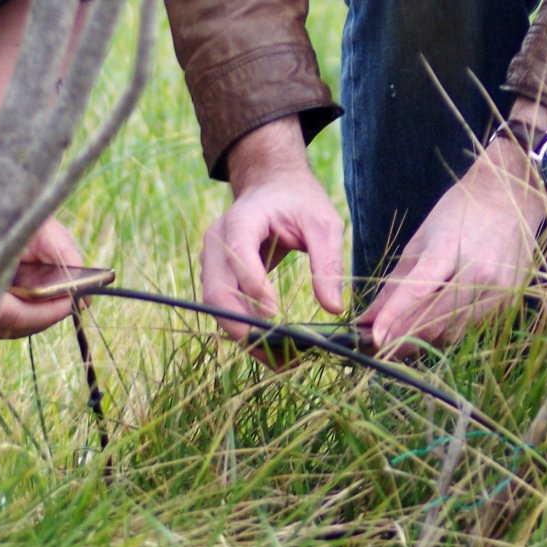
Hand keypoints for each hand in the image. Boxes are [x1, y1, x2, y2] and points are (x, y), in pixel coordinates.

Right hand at [200, 118, 347, 354]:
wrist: (273, 187)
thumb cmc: (300, 202)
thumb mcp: (323, 223)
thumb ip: (327, 261)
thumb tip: (333, 307)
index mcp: (242, 220)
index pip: (238, 254)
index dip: (252, 285)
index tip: (274, 313)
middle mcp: (218, 241)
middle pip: (216, 288)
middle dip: (240, 323)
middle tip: (274, 351)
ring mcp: (213, 260)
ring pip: (216, 305)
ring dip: (242, 335)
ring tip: (277, 359)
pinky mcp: (218, 276)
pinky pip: (224, 308)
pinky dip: (245, 330)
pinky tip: (271, 350)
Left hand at [356, 131, 546, 358]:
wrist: (510, 199)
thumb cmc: (459, 214)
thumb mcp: (421, 240)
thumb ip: (395, 283)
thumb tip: (368, 318)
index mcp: (450, 249)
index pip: (418, 290)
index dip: (393, 317)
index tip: (373, 338)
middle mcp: (478, 273)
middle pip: (434, 320)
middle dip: (401, 340)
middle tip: (376, 348)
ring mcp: (496, 290)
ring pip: (451, 332)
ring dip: (422, 341)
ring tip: (399, 339)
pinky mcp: (507, 302)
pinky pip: (468, 328)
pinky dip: (446, 331)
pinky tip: (431, 325)